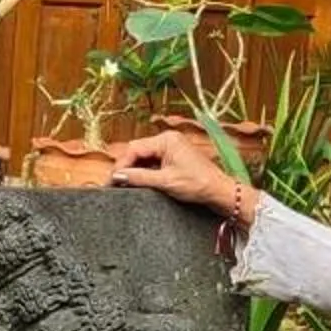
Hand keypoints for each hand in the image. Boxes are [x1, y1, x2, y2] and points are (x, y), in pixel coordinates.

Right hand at [108, 130, 257, 222]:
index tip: (112, 179)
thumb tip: (117, 176)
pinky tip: (138, 182)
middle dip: (126, 166)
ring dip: (135, 170)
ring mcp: (171, 148)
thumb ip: (139, 177)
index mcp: (166, 139)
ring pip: (144, 157)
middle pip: (138, 151)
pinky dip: (145, 172)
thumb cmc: (198, 184)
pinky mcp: (174, 158)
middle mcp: (168, 139)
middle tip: (114, 183)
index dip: (121, 164)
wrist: (219, 192)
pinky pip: (153, 162)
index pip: (135, 148)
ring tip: (124, 184)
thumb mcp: (165, 182)